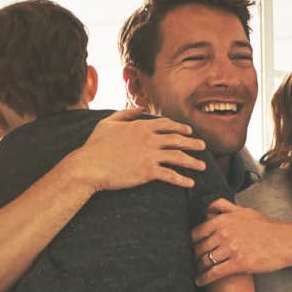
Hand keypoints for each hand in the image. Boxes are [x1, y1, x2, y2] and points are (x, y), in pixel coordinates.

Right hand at [59, 108, 208, 194]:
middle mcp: (149, 139)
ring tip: (202, 166)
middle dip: (192, 143)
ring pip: (178, 157)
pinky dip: (182, 180)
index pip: (166, 125)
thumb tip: (139, 108)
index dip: (180, 128)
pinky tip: (190, 183)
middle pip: (177, 139)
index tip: (188, 131)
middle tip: (202, 147)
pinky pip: (170, 175)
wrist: (89, 166)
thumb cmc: (95, 146)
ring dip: (192, 162)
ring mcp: (150, 155)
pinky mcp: (148, 172)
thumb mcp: (108, 123)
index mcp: (141, 126)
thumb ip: (125, 114)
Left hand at [193, 198, 291, 284]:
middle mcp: (225, 233)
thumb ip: (224, 207)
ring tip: (197, 271)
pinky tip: (199, 281)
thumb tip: (208, 207)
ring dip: (198, 268)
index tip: (193, 247)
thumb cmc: (267, 227)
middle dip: (194, 256)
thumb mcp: (245, 211)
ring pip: (205, 261)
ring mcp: (231, 248)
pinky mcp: (238, 263)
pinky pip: (214, 272)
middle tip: (193, 262)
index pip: (197, 232)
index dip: (192, 242)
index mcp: (224, 220)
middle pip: (199, 247)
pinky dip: (203, 278)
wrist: (286, 242)